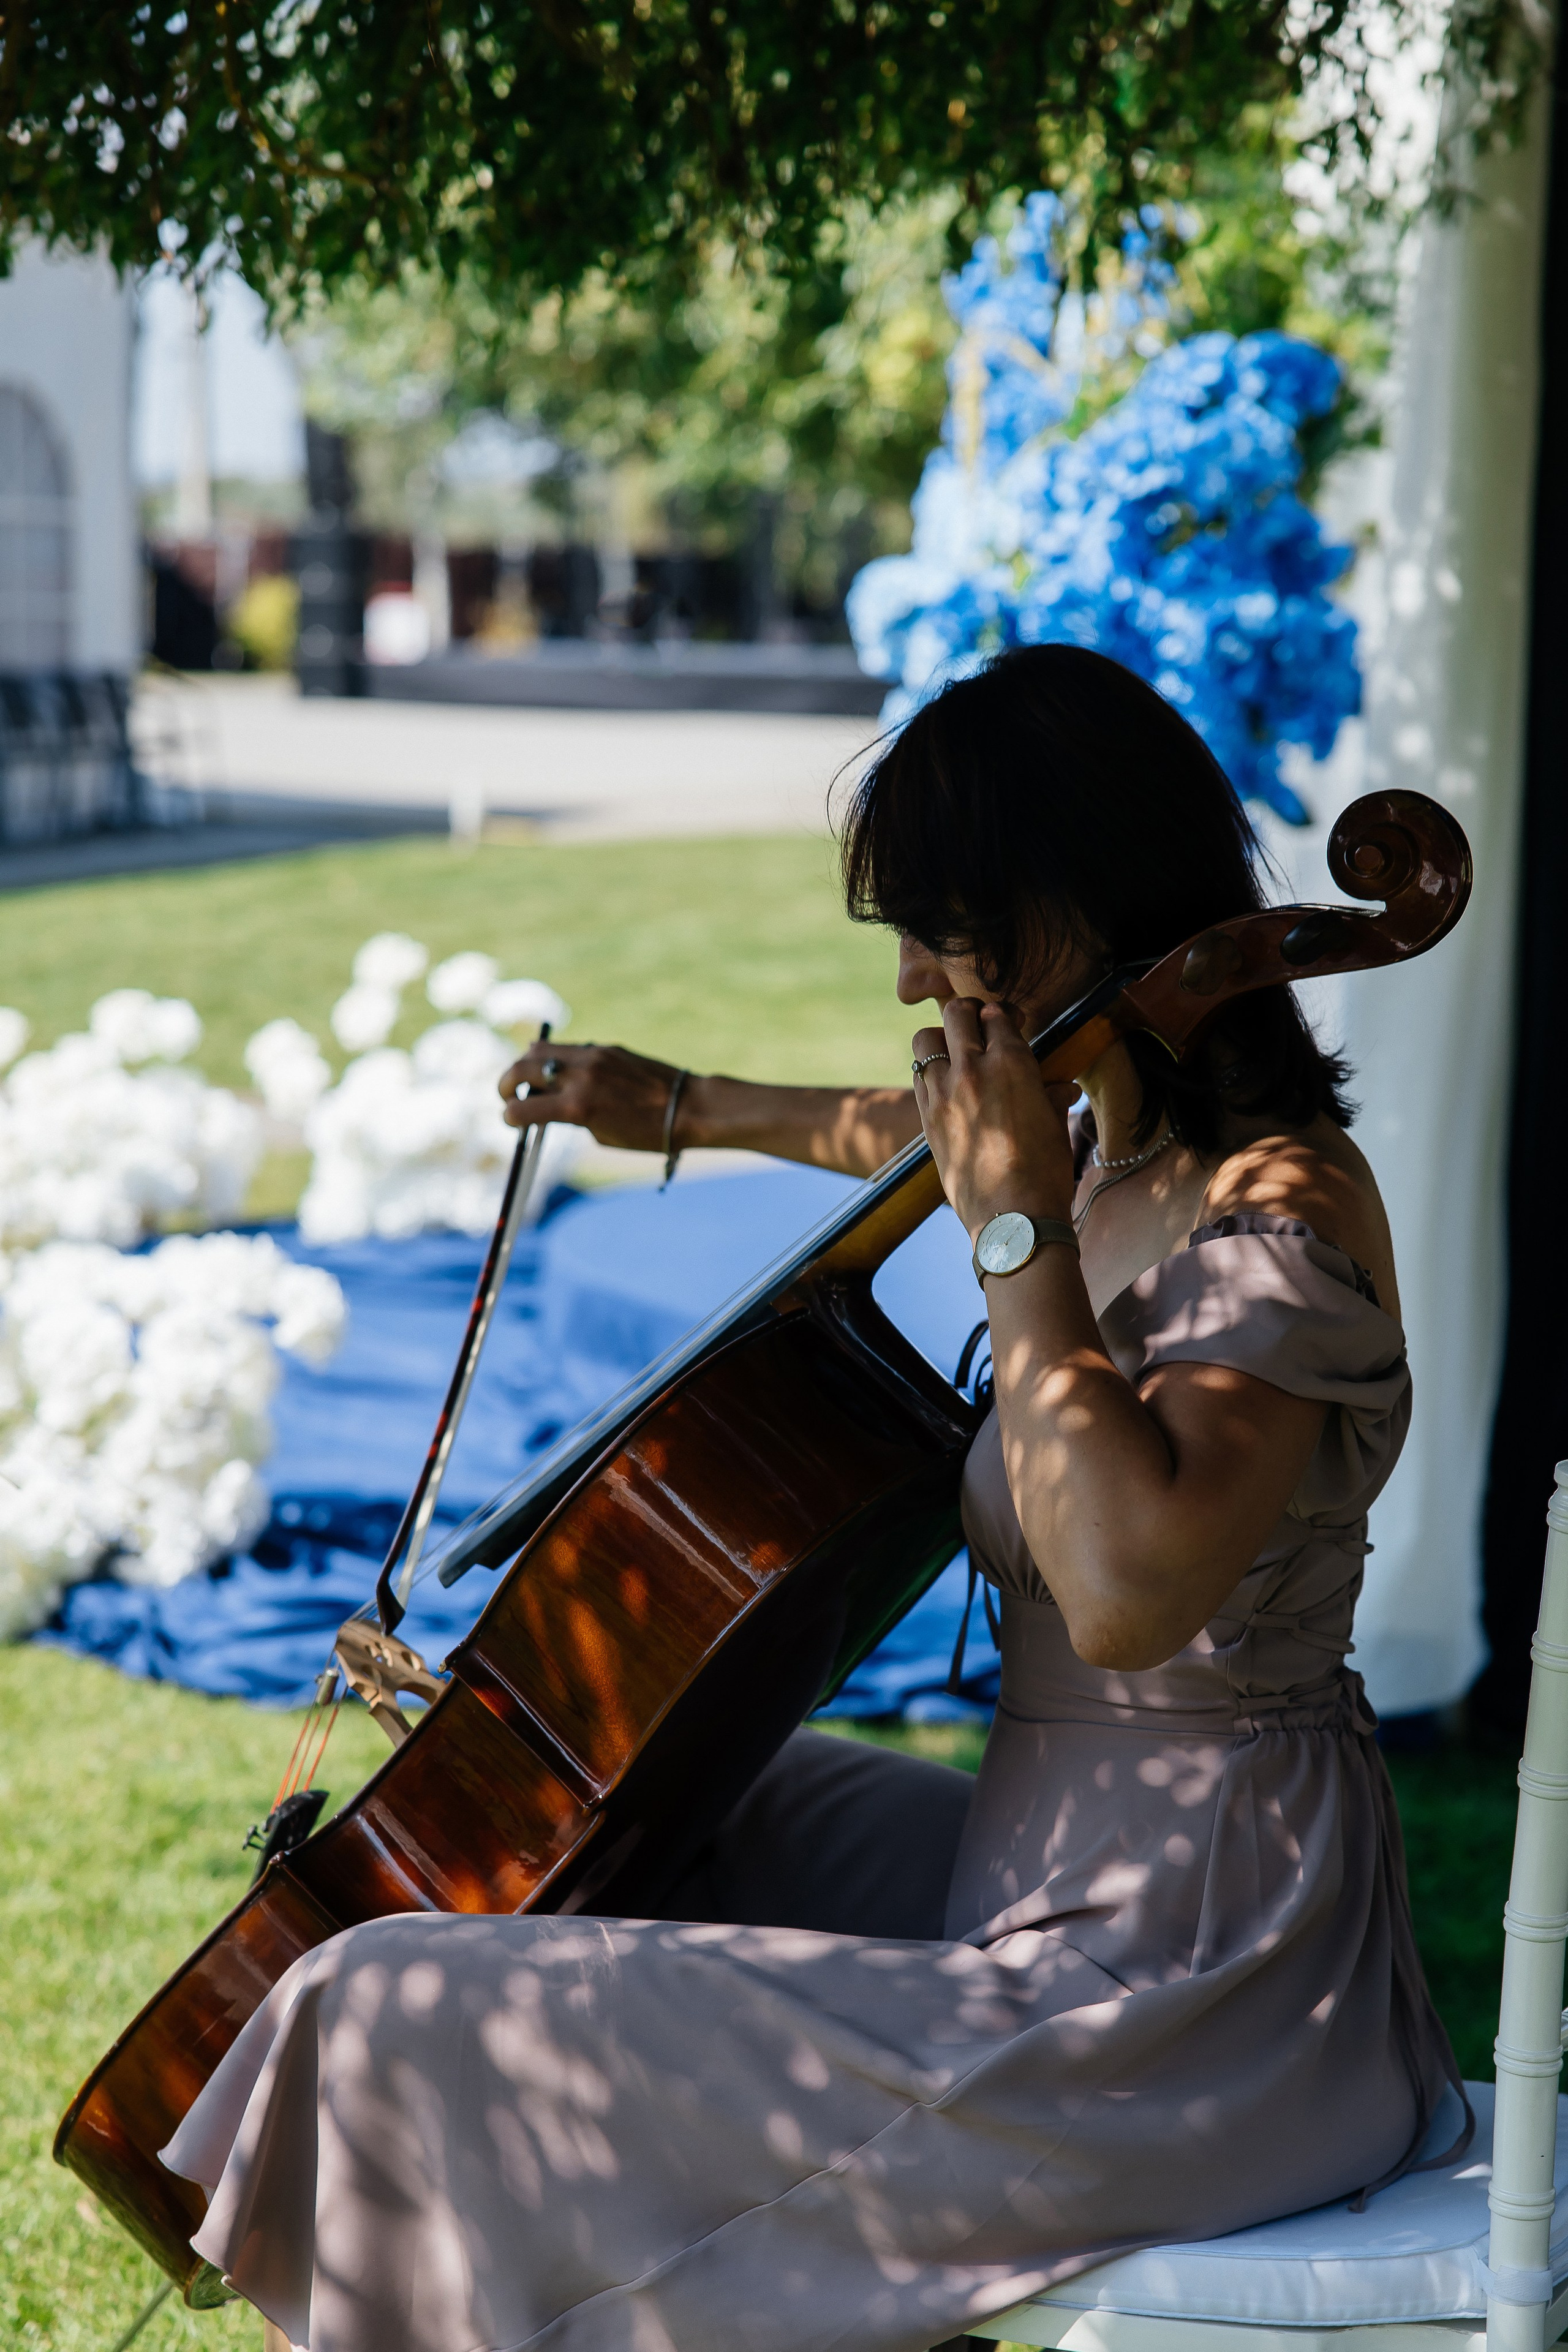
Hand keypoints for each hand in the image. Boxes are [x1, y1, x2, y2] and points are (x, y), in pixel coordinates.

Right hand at [500, 1041, 686, 1150]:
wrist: (687, 1108)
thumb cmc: (646, 1133)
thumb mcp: (599, 1134)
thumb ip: (568, 1117)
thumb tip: (542, 1106)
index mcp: (576, 1107)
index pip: (521, 1109)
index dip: (509, 1117)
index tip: (511, 1120)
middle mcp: (580, 1076)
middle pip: (521, 1068)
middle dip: (506, 1084)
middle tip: (507, 1096)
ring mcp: (593, 1057)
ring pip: (540, 1049)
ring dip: (526, 1064)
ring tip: (529, 1079)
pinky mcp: (606, 1047)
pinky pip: (568, 1048)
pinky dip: (555, 1058)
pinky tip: (560, 1071)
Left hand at [911, 999, 1075, 1238]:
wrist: (1012, 1217)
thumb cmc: (1045, 1172)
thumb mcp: (1055, 1126)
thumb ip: (1052, 1096)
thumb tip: (1063, 1085)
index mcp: (1012, 1062)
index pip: (997, 1015)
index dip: (1003, 1015)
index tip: (1007, 1023)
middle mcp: (972, 1069)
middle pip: (957, 1013)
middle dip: (969, 1013)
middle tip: (979, 1026)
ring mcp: (943, 1093)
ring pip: (926, 1039)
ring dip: (941, 1039)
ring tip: (955, 1053)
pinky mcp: (926, 1118)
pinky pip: (919, 1077)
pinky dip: (930, 1072)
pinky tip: (945, 1085)